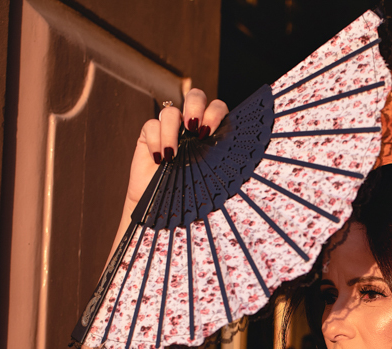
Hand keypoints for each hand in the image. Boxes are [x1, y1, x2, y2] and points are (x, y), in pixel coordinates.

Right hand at [124, 88, 228, 207]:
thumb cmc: (191, 195)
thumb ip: (220, 162)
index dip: (215, 112)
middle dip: (194, 106)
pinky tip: (158, 159)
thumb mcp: (211, 178)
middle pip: (195, 96)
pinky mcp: (149, 134)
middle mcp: (191, 126)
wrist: (161, 208)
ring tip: (172, 155)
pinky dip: (154, 140)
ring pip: (170, 111)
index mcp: (211, 133)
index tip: (208, 131)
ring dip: (171, 130)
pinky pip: (151, 125)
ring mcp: (170, 128)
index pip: (217, 108)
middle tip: (192, 127)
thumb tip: (241, 160)